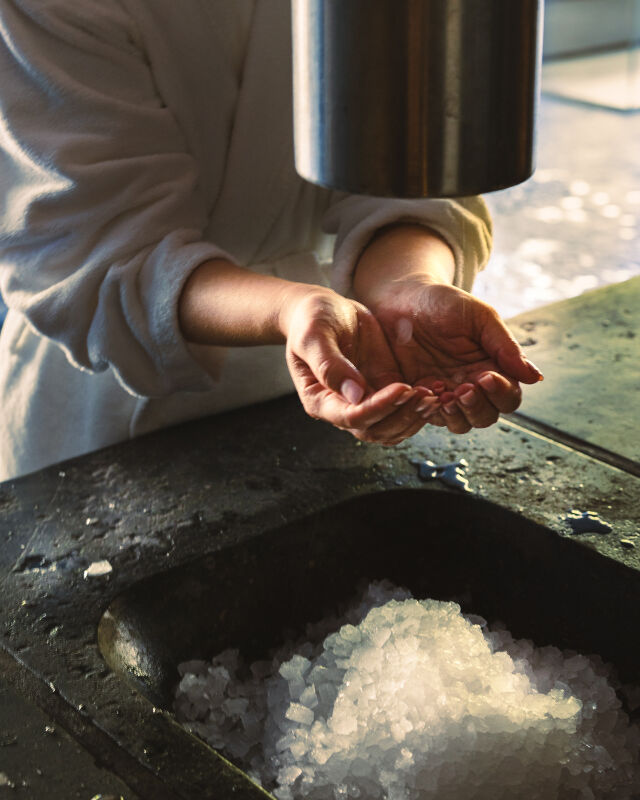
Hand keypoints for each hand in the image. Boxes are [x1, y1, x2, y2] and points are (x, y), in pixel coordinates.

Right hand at [283, 289, 440, 443]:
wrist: (323, 310)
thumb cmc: (312, 320)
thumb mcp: (315, 336)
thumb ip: (330, 365)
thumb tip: (354, 395)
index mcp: (319, 399)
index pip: (352, 416)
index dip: (379, 407)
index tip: (403, 388)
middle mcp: (341, 407)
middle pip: (375, 429)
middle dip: (402, 415)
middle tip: (426, 395)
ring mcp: (364, 401)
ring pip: (391, 427)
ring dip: (413, 416)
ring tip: (433, 396)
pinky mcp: (381, 390)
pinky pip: (401, 411)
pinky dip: (418, 408)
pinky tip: (434, 392)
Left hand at [370, 282, 542, 433]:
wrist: (399, 298)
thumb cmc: (441, 302)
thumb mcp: (478, 317)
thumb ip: (504, 346)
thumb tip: (535, 377)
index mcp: (490, 368)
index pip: (508, 396)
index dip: (502, 393)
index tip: (487, 377)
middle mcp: (469, 386)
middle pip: (486, 416)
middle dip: (479, 408)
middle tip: (464, 389)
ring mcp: (442, 394)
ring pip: (460, 424)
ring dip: (457, 415)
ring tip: (446, 396)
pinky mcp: (415, 398)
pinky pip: (426, 417)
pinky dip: (428, 410)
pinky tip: (422, 393)